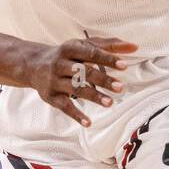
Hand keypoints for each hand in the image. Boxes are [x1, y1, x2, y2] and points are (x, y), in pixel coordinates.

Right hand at [21, 37, 136, 126]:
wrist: (33, 64)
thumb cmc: (67, 54)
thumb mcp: (84, 45)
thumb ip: (109, 45)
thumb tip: (135, 47)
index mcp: (69, 48)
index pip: (90, 53)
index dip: (107, 59)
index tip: (124, 66)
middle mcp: (59, 64)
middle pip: (83, 72)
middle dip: (102, 79)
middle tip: (121, 87)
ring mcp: (53, 81)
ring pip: (75, 89)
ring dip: (93, 96)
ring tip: (110, 103)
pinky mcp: (50, 96)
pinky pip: (64, 106)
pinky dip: (76, 115)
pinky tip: (88, 122)